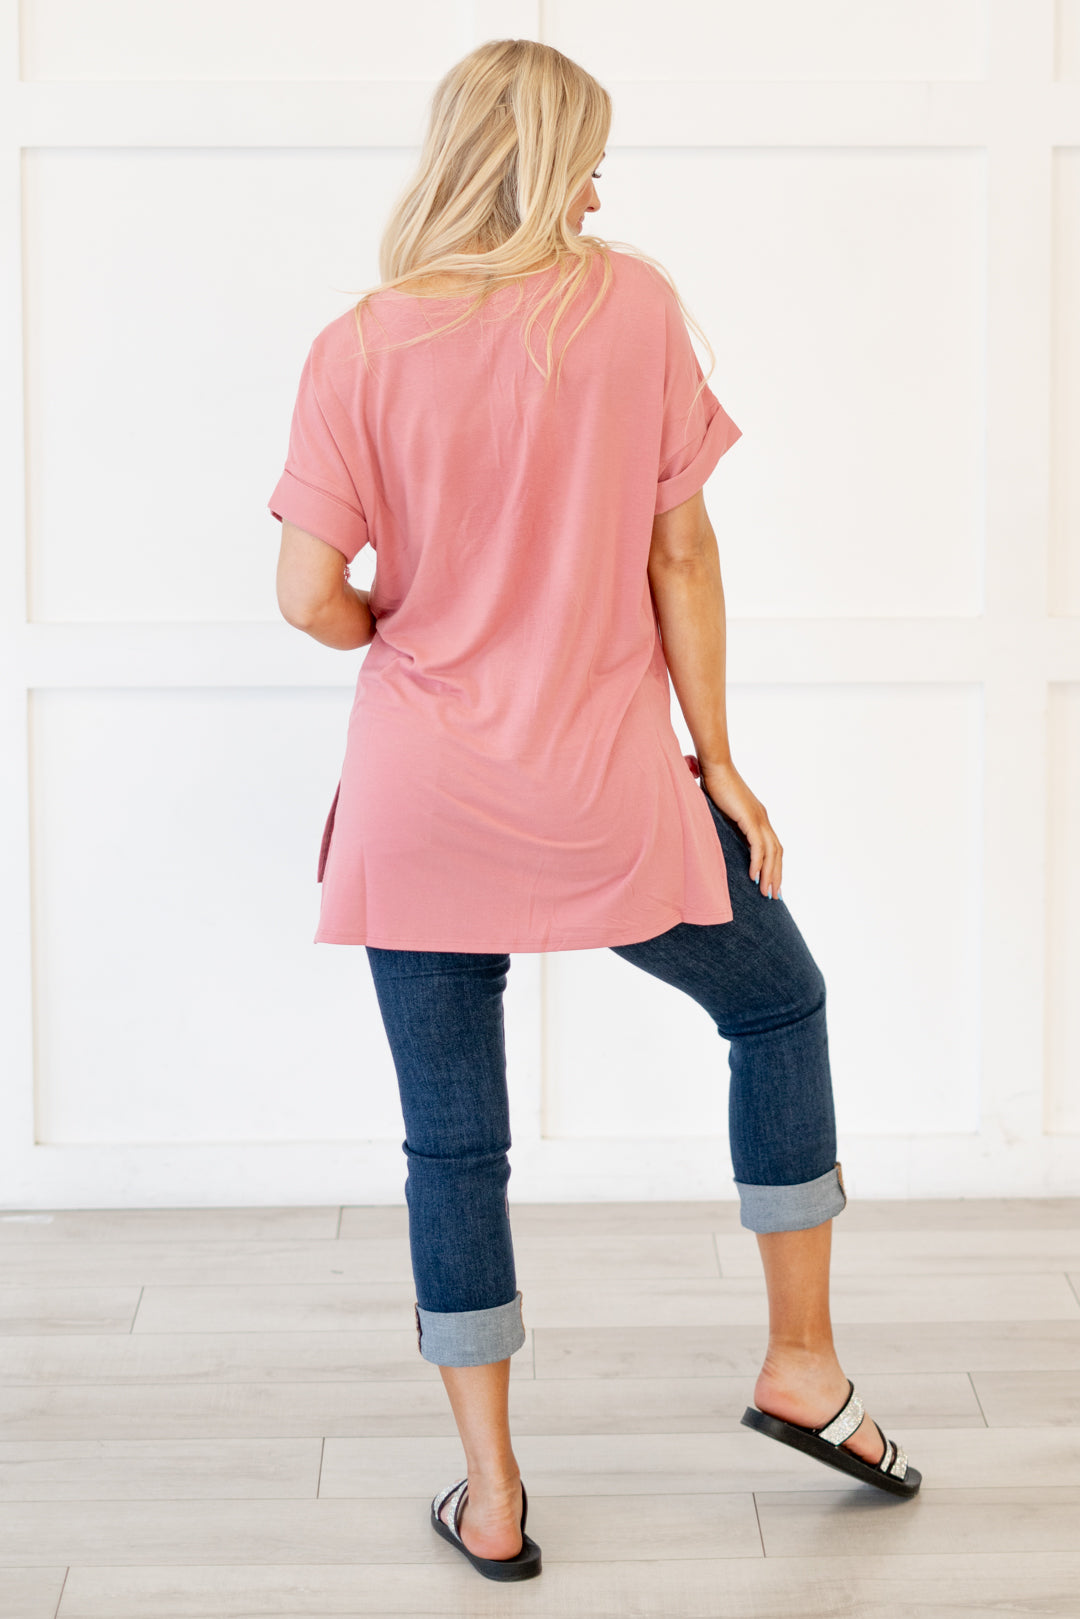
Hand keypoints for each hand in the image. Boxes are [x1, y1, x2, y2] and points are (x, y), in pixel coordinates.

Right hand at [700, 758, 783, 898]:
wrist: (714, 766)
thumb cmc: (713, 783)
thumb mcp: (720, 811)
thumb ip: (723, 824)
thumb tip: (714, 837)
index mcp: (758, 817)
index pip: (773, 846)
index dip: (774, 866)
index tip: (771, 882)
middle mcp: (763, 819)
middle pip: (777, 853)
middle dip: (777, 875)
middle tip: (774, 895)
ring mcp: (759, 818)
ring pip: (772, 853)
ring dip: (770, 874)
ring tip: (766, 892)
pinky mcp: (750, 818)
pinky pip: (758, 846)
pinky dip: (758, 863)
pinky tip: (754, 876)